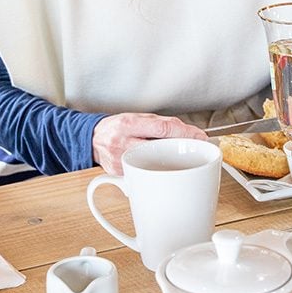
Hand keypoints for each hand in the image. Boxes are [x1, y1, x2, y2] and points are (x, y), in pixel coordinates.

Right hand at [92, 112, 206, 174]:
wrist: (93, 139)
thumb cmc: (117, 127)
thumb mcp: (137, 117)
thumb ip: (159, 123)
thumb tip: (185, 130)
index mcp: (128, 124)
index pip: (161, 129)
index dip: (184, 133)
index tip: (199, 136)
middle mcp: (123, 143)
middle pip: (159, 148)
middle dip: (180, 148)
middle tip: (195, 146)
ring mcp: (121, 161)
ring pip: (153, 164)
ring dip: (170, 161)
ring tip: (179, 156)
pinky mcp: (120, 175)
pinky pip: (143, 173)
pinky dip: (156, 169)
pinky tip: (161, 165)